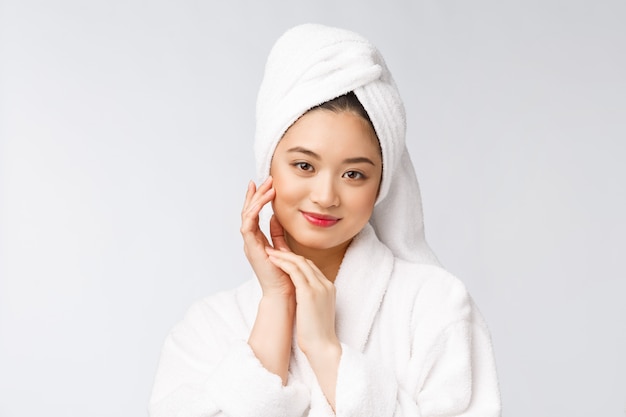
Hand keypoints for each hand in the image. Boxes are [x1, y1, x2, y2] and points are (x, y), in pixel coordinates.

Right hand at [241, 177, 293, 296]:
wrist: (284, 294)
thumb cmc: (285, 274)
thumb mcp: (282, 248)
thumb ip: (276, 233)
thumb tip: (274, 217)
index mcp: (257, 240)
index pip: (253, 215)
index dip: (257, 199)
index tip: (263, 184)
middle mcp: (250, 241)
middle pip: (248, 212)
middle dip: (255, 194)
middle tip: (263, 180)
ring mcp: (249, 245)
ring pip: (247, 216)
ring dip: (256, 199)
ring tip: (266, 187)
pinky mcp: (252, 248)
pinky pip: (248, 225)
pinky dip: (254, 212)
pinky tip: (262, 202)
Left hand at [265, 247, 339, 354]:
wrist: (323, 347)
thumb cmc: (318, 334)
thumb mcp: (317, 311)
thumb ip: (312, 299)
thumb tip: (301, 297)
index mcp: (328, 288)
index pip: (311, 267)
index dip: (296, 261)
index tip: (283, 258)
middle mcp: (325, 284)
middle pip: (306, 262)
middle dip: (288, 254)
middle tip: (273, 250)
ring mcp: (319, 287)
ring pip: (300, 263)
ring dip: (283, 256)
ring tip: (269, 252)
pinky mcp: (309, 293)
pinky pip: (294, 271)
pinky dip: (283, 263)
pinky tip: (273, 261)